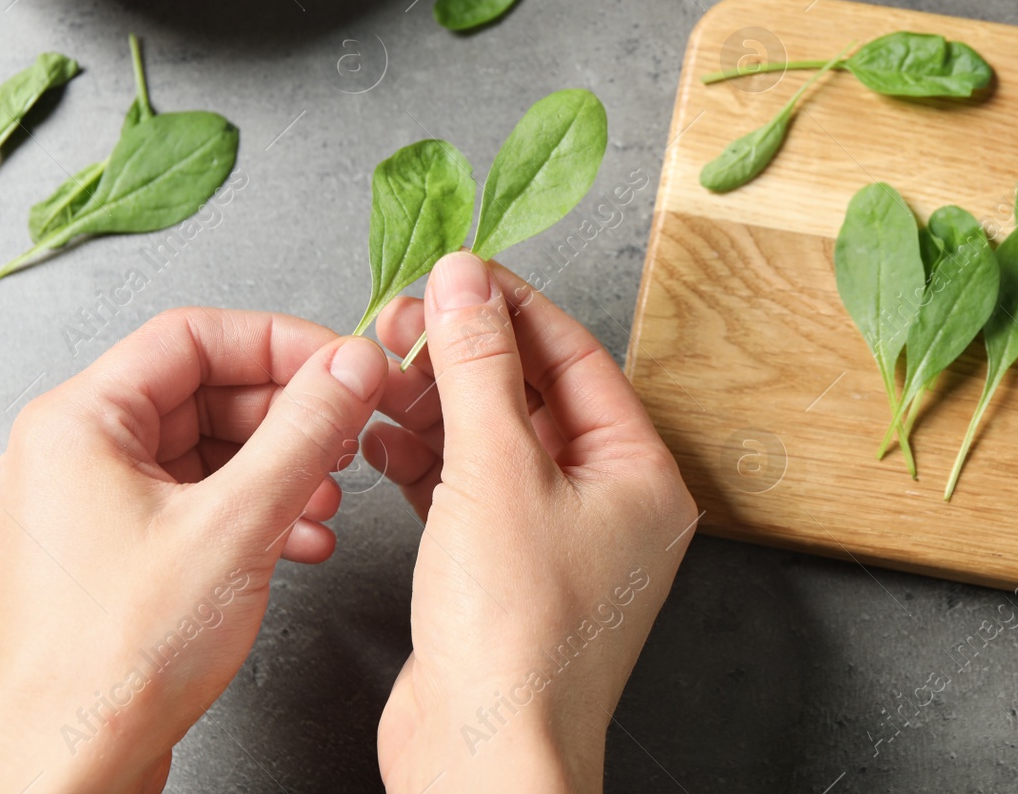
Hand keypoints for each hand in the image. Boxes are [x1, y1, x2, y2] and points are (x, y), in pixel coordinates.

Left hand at [0, 308, 389, 793]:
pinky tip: (299, 539)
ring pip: (201, 451)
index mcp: (76, 421)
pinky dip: (249, 510)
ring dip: (275, 467)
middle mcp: (70, 453)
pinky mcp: (109, 556)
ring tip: (330, 494)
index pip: (192, 336)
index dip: (279, 341)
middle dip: (284, 413)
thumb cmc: (115, 659)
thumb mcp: (237, 523)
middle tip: (346, 429)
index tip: (341, 362)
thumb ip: (303, 430)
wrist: (67, 767)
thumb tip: (348, 365)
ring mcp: (86, 507)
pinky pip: (190, 502)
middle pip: (200, 391)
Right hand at [367, 253, 698, 793]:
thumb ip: (478, 366)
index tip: (456, 272)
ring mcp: (555, 540)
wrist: (481, 754)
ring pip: (494, 443)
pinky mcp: (503, 572)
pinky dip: (424, 461)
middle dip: (464, 356)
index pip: (576, 357)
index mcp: (639, 474)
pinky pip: (467, 491)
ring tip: (378, 378)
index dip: (512, 307)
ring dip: (435, 405)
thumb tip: (465, 281)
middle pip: (532, 396)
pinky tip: (380, 440)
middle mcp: (608, 504)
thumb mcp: (495, 471)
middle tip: (400, 322)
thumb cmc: (514, 633)